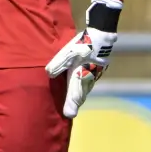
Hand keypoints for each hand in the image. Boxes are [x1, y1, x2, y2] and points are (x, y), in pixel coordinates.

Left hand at [45, 0, 121, 118]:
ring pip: (86, 89)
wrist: (102, 36)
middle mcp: (88, 79)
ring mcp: (95, 75)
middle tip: (70, 112)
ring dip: (79, 96)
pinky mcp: (98, 70)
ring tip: (74, 103)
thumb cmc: (82, 45)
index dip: (71, 105)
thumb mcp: (67, 53)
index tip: (68, 115)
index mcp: (80, 77)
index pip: (74, 95)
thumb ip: (57, 65)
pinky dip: (84, 88)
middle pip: (81, 95)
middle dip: (75, 103)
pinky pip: (89, 82)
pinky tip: (81, 87)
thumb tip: (49, 74)